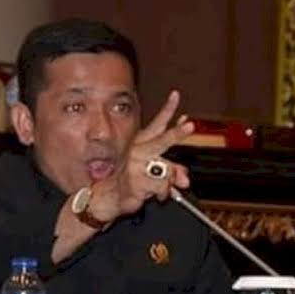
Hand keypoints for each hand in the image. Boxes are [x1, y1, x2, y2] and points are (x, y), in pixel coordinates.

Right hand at [91, 90, 193, 220]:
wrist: (104, 197)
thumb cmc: (126, 181)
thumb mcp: (150, 172)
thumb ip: (170, 171)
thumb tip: (185, 177)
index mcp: (140, 143)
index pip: (156, 124)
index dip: (168, 109)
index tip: (175, 95)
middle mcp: (137, 151)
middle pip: (161, 140)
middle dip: (177, 133)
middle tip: (190, 126)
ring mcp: (135, 166)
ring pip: (165, 168)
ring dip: (171, 179)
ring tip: (169, 187)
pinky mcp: (135, 182)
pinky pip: (161, 185)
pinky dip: (164, 192)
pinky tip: (158, 194)